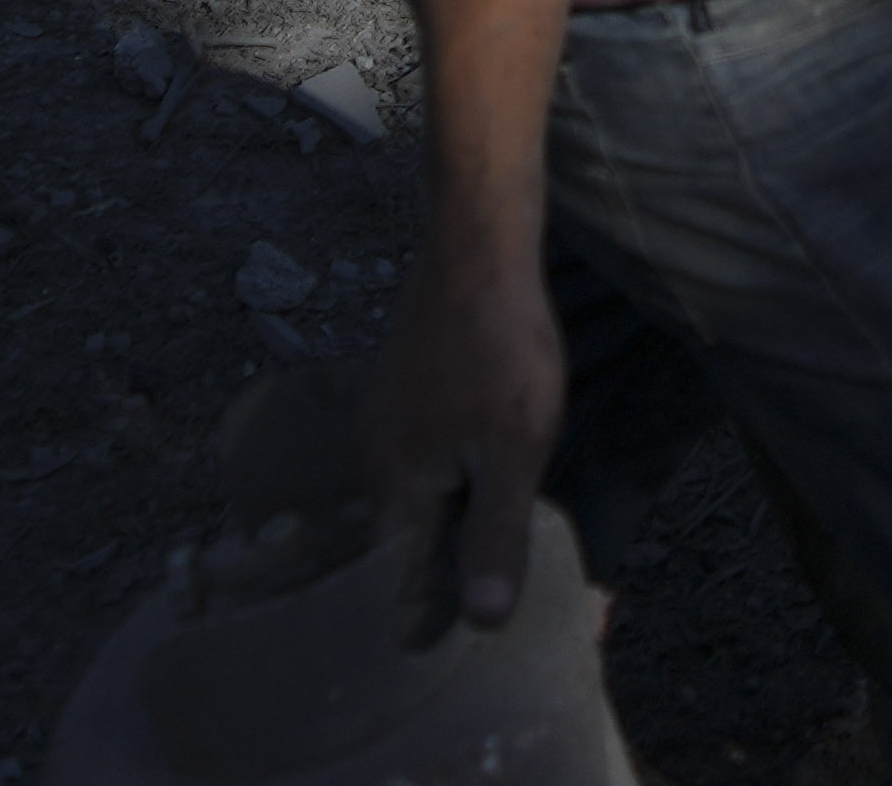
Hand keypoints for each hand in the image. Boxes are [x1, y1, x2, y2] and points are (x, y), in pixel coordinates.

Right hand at [347, 224, 568, 641]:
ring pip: (422, 502)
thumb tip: (481, 622)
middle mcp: (376, 460)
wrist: (477, 247)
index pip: (400, 584)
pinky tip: (493, 488)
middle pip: (410, 545)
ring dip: (460, 531)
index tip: (478, 644)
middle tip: (515, 599)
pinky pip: (428, 465)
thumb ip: (495, 537)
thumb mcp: (512, 450)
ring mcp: (388, 425)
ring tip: (512, 553)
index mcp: (394, 485)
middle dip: (457, 578)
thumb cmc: (498, 346)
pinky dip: (459, 488)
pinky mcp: (406, 397)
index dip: (437, 620)